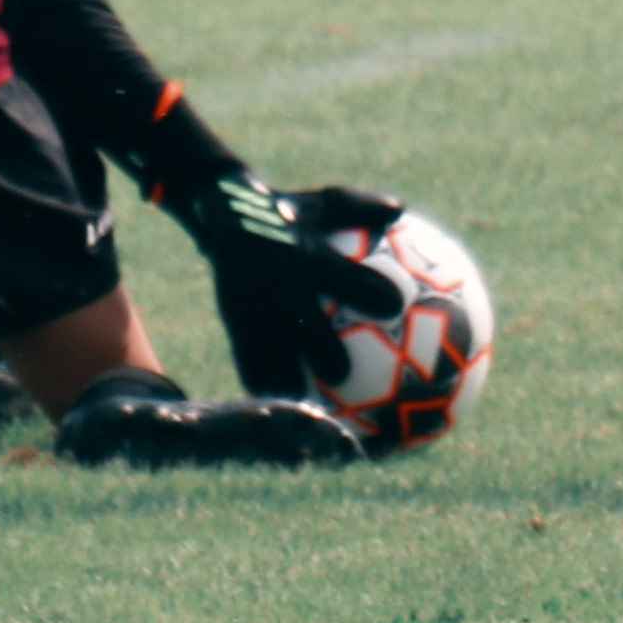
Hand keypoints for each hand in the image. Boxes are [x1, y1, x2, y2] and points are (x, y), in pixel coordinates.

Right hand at [176, 168, 405, 402]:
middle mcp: (276, 287)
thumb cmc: (289, 209)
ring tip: (313, 421)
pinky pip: (251, 362)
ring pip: (272, 356)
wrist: (222, 212)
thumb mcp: (324, 201)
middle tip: (347, 379)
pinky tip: (287, 420)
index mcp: (302, 255)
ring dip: (289, 388)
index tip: (395, 306)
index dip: (366, 290)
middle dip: (324, 354)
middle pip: (302, 326)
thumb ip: (362, 207)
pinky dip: (267, 389)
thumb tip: (400, 208)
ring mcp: (251, 309)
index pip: (338, 275)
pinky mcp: (235, 324)